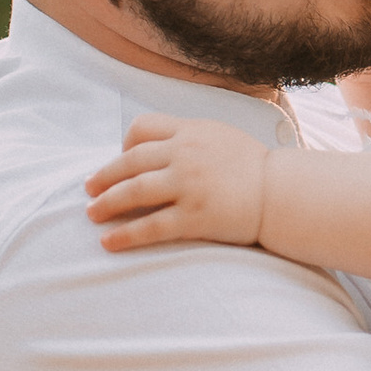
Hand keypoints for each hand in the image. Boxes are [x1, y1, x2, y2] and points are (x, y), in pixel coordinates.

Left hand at [84, 114, 267, 251]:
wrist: (282, 193)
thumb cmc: (254, 168)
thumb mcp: (220, 136)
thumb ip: (190, 137)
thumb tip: (159, 147)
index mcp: (190, 132)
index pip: (142, 129)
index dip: (124, 146)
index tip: (119, 161)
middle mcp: (185, 155)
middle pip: (129, 162)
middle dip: (104, 177)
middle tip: (88, 189)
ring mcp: (189, 186)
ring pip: (134, 192)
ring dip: (106, 203)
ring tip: (91, 214)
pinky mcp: (195, 217)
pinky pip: (150, 227)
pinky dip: (125, 234)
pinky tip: (108, 242)